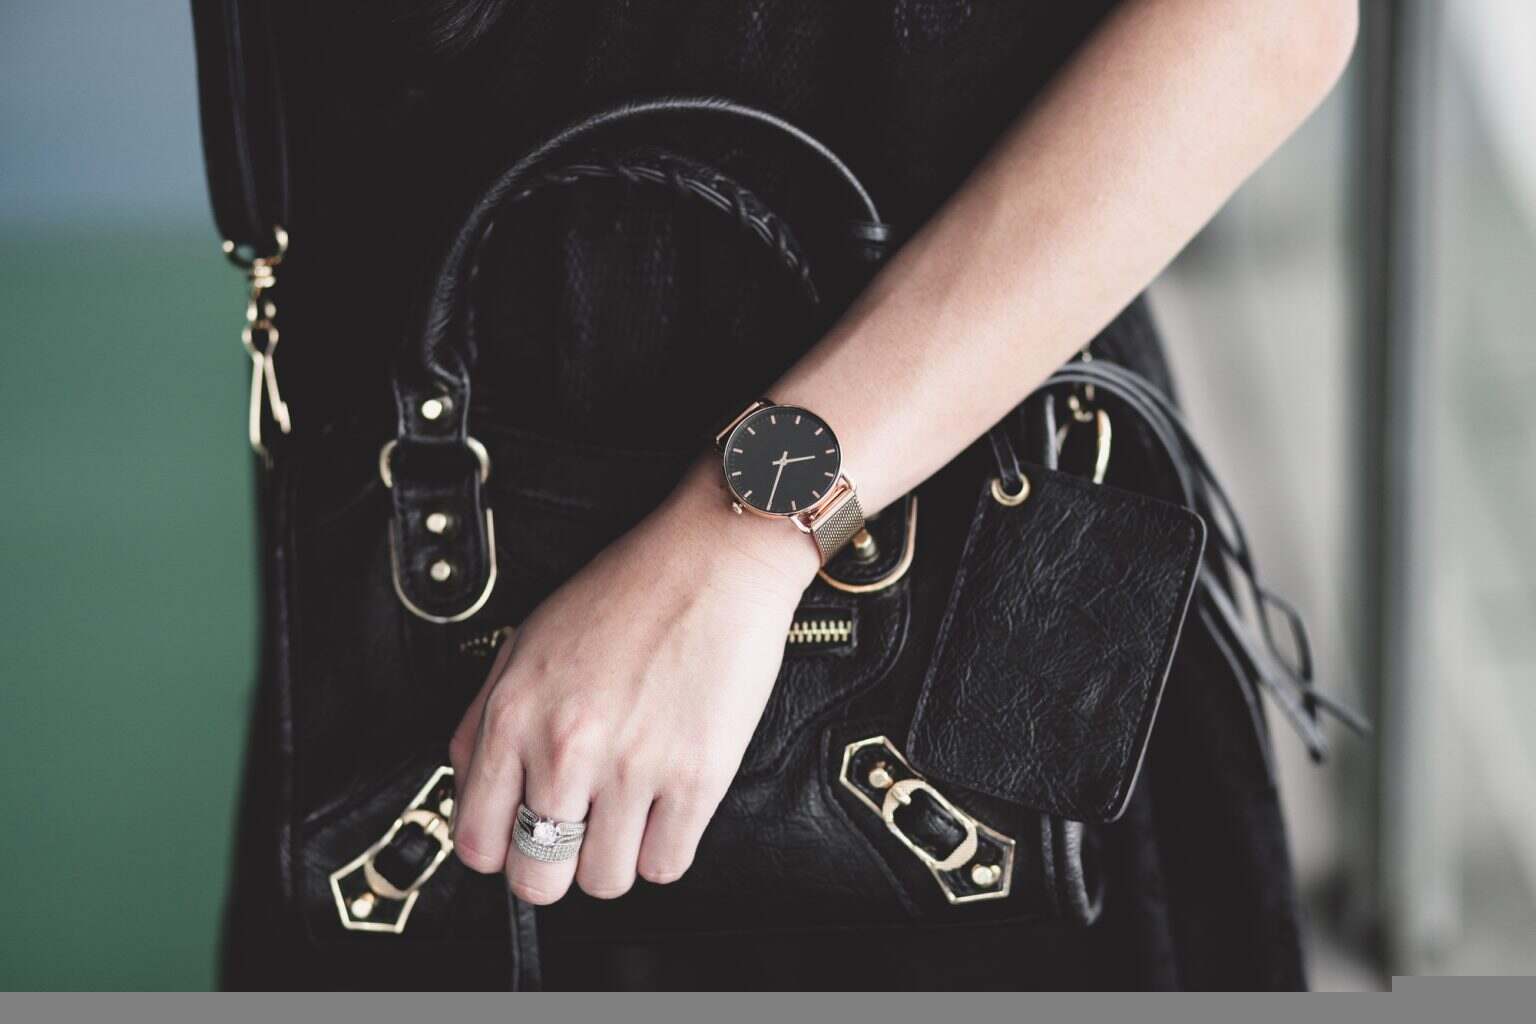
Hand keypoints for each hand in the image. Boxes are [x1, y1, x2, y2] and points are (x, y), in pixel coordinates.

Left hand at [448, 461, 818, 902]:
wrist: (715, 558)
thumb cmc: (628, 590)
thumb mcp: (526, 642)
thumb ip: (483, 719)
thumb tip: (470, 788)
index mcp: (515, 714)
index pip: (478, 841)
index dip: (500, 850)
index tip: (522, 838)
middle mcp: (566, 747)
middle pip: (537, 879)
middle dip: (553, 870)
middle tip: (576, 840)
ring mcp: (633, 766)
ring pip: (604, 881)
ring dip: (615, 857)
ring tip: (628, 815)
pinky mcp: (698, 776)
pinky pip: (666, 865)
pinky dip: (665, 849)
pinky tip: (666, 809)